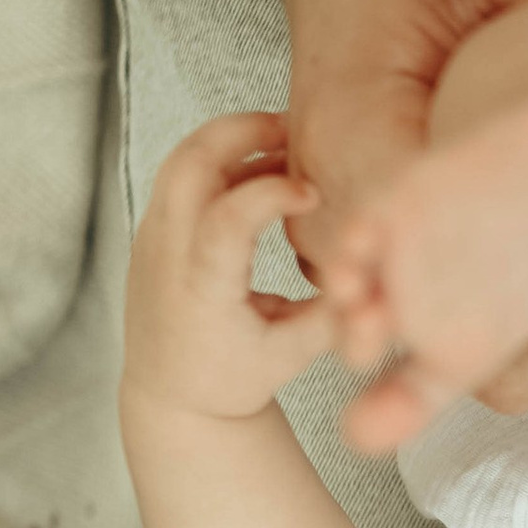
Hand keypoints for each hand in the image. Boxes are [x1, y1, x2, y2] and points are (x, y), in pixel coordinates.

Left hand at [121, 114, 336, 422]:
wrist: (170, 397)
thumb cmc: (232, 379)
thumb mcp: (292, 356)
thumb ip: (333, 313)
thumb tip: (376, 272)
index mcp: (201, 290)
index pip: (226, 217)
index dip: (272, 193)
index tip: (312, 195)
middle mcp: (167, 256)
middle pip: (190, 163)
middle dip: (243, 131)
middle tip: (293, 131)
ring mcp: (151, 239)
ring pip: (180, 159)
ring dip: (230, 139)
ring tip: (281, 144)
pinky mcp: (152, 231)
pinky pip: (179, 175)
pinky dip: (219, 159)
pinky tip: (261, 171)